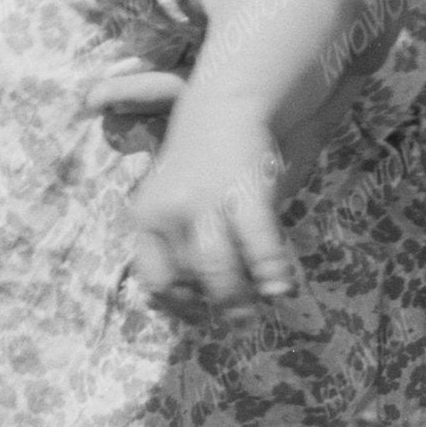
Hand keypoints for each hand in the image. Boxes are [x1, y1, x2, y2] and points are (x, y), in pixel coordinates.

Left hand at [119, 113, 305, 311]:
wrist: (225, 106)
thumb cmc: (198, 165)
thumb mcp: (169, 201)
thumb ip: (177, 246)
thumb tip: (193, 305)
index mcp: (144, 217)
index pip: (154, 279)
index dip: (177, 307)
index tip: (200, 317)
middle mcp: (168, 211)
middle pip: (187, 280)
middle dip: (213, 307)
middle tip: (236, 319)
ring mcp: (205, 202)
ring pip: (216, 270)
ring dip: (237, 299)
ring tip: (254, 312)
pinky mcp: (245, 192)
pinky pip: (258, 245)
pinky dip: (270, 272)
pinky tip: (280, 289)